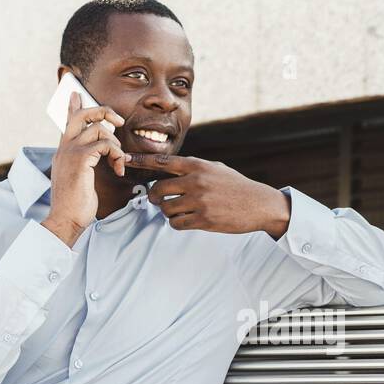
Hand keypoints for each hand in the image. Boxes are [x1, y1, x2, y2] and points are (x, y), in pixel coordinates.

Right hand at [42, 99, 130, 244]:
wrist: (66, 219)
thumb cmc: (75, 203)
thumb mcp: (79, 178)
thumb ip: (85, 163)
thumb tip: (97, 155)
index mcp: (63, 151)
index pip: (67, 121)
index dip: (73, 106)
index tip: (76, 93)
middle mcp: (65, 148)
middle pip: (82, 115)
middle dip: (103, 111)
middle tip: (118, 121)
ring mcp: (70, 152)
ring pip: (98, 129)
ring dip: (116, 144)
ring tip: (118, 161)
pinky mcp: (80, 160)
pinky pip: (105, 145)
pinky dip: (117, 154)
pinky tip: (117, 169)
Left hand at [133, 155, 290, 237]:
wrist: (259, 204)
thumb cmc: (236, 186)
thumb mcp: (216, 168)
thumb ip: (193, 168)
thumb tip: (171, 169)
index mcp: (197, 165)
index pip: (162, 161)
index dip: (141, 161)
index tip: (125, 159)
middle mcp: (196, 181)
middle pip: (158, 189)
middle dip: (155, 197)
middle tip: (158, 200)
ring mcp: (199, 201)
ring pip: (166, 209)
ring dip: (168, 212)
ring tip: (179, 210)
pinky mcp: (203, 219)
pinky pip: (176, 223)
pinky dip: (177, 223)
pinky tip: (186, 220)